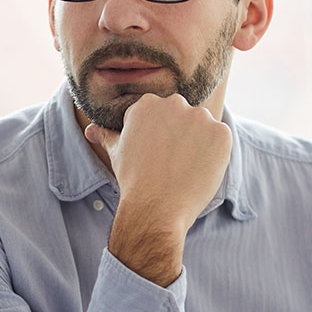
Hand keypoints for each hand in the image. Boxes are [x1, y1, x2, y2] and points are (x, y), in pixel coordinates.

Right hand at [86, 94, 230, 285]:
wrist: (156, 208)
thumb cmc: (134, 181)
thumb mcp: (117, 154)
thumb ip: (107, 135)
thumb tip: (91, 130)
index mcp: (147, 104)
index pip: (161, 113)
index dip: (160, 135)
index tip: (157, 154)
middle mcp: (174, 103)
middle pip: (183, 115)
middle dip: (180, 135)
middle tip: (171, 162)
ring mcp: (200, 117)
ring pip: (203, 126)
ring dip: (199, 143)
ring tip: (185, 168)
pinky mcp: (221, 133)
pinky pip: (221, 139)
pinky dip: (215, 153)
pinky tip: (200, 170)